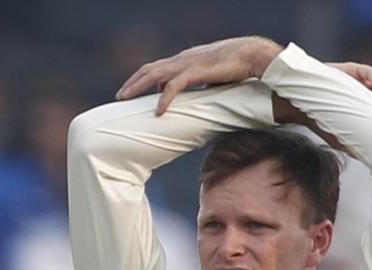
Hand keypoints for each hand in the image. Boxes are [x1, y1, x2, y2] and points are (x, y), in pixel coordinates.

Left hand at [115, 36, 281, 114]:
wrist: (251, 55)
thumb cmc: (237, 66)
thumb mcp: (214, 77)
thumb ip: (203, 86)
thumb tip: (200, 100)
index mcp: (186, 60)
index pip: (158, 67)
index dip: (143, 78)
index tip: (133, 90)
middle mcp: (182, 59)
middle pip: (149, 69)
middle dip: (132, 82)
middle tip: (120, 97)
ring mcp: (187, 64)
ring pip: (155, 75)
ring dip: (137, 87)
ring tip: (125, 99)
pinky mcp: (196, 72)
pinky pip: (174, 86)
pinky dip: (164, 99)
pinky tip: (158, 111)